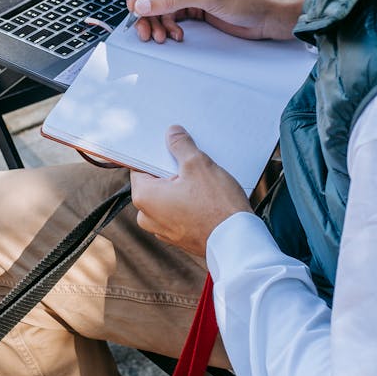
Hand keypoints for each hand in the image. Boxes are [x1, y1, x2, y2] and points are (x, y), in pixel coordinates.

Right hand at [124, 0, 305, 43]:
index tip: (132, 2)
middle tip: (142, 27)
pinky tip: (176, 35)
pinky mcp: (194, 6)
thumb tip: (142, 4)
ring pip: (158, 4)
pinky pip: (171, 16)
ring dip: (155, 21)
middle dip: (144, 8)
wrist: (270, 15)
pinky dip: (169, 26)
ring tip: (158, 36)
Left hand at [131, 126, 252, 257]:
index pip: (140, 166)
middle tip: (192, 162)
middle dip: (172, 170)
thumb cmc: (216, 206)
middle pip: (155, 182)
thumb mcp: (198, 165)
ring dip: (182, 187)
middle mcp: (147, 216)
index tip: (170, 147)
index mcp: (143, 197)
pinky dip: (189, 203)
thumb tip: (172, 133)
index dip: (157, 154)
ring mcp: (163, 230)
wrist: (236, 242)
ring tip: (204, 180)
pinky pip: (178, 212)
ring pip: (168, 198)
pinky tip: (207, 197)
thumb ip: (181, 145)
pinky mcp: (179, 237)